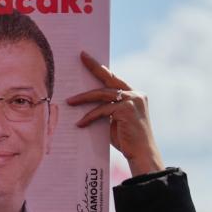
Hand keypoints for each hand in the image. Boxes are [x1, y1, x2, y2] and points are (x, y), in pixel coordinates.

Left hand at [67, 51, 163, 176]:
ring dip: (84, 98)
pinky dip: (90, 117)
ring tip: (69, 101)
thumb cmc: (127, 141)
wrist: (142, 155)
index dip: (102, 69)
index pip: (115, 80)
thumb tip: (88, 104)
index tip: (88, 58)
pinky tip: (80, 123)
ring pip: (102, 94)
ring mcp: (132, 100)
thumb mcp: (115, 121)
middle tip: (81, 57)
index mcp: (135, 95)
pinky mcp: (126, 109)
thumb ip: (107, 110)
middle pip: (110, 78)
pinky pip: (102, 110)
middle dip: (94, 67)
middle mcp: (136, 94)